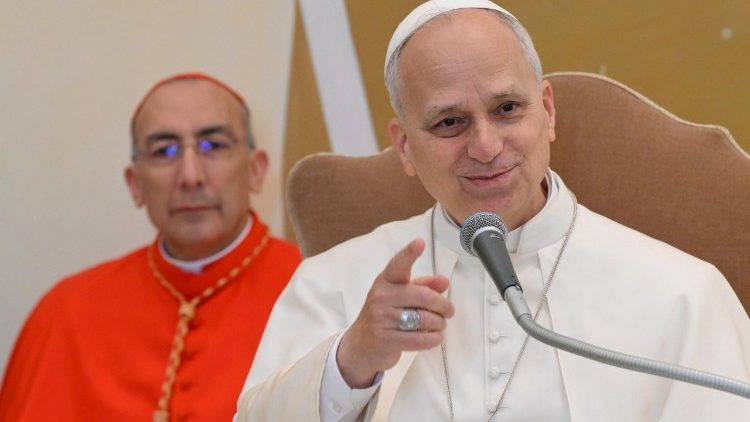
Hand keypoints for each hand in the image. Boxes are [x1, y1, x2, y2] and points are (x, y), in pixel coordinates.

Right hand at [337, 238, 453, 387]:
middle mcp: (381, 296)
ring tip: (439, 325)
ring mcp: (382, 318)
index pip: (398, 265)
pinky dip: (434, 338)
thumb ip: (423, 286)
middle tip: (449, 311)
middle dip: (443, 305)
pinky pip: (420, 339)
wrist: (361, 345)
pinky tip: (435, 337)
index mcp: (386, 281)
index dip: (409, 253)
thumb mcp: (401, 296)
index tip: (420, 243)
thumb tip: (444, 281)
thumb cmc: (385, 315)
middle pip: (424, 296)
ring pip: (425, 319)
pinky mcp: (386, 339)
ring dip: (440, 324)